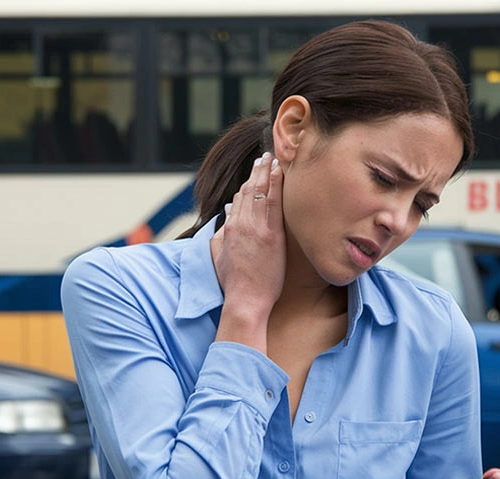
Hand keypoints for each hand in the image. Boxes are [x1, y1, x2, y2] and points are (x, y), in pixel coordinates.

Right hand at [210, 152, 285, 350]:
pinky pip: (273, 203)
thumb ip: (221, 234)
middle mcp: (240, 224)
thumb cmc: (234, 283)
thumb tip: (227, 215)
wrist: (245, 300)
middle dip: (257, 171)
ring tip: (272, 158)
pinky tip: (280, 172)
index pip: (238, 199)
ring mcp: (256, 228)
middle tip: (264, 156)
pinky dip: (276, 184)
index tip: (255, 171)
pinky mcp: (271, 235)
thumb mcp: (219, 255)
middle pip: (249, 190)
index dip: (248, 182)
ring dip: (266, 172)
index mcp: (228, 229)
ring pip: (260, 192)